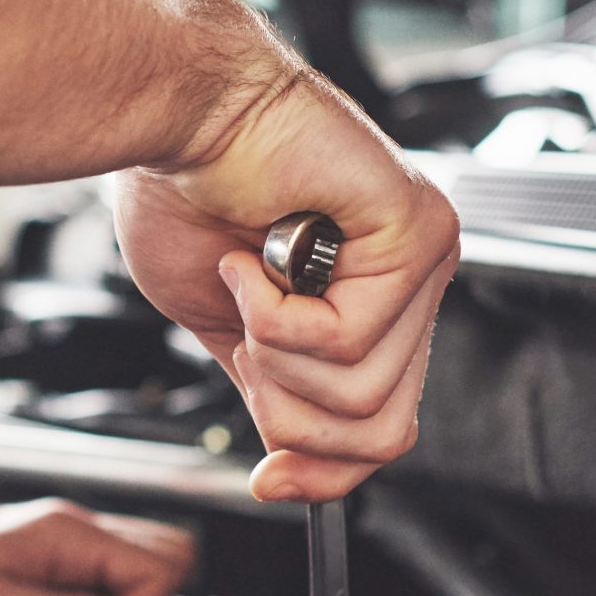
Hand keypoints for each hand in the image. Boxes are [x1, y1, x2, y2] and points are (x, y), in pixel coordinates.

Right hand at [114, 57, 459, 502]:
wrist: (172, 115)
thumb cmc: (187, 190)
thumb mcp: (228, 325)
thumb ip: (274, 389)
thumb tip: (291, 467)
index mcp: (377, 300)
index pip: (386, 429)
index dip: (324, 473)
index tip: (268, 479)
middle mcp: (414, 278)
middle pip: (381, 429)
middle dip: (290, 406)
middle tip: (245, 334)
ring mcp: (424, 254)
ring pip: (363, 394)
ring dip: (275, 350)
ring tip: (248, 278)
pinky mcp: (416, 230)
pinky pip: (349, 339)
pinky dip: (275, 313)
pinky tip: (256, 257)